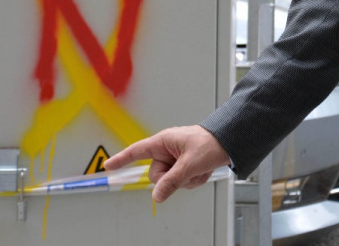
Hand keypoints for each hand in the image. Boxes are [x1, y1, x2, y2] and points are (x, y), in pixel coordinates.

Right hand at [104, 125, 229, 202]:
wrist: (231, 142)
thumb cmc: (211, 144)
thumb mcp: (190, 164)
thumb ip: (171, 181)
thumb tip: (156, 196)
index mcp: (164, 141)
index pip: (137, 151)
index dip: (122, 159)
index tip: (107, 166)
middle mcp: (168, 150)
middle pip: (156, 175)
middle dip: (173, 178)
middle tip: (188, 170)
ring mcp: (176, 159)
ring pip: (171, 181)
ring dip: (187, 179)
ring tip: (200, 168)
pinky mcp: (185, 166)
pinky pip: (182, 182)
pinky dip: (194, 179)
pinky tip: (204, 170)